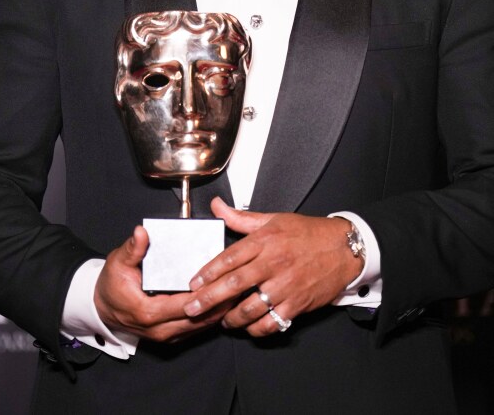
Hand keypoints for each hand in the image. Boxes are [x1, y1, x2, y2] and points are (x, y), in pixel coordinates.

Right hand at [94, 225, 231, 342]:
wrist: (102, 307)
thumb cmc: (111, 286)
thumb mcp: (118, 262)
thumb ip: (133, 248)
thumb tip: (142, 233)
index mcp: (149, 312)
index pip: (185, 305)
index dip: (205, 293)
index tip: (222, 280)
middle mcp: (160, 328)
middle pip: (199, 318)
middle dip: (220, 302)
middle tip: (239, 285)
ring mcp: (166, 335)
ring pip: (201, 326)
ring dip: (219, 310)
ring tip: (237, 292)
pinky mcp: (171, 335)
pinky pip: (196, 328)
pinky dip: (211, 316)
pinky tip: (224, 302)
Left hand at [182, 198, 361, 336]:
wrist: (343, 248)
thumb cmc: (307, 232)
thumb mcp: (274, 219)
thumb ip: (241, 218)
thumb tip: (216, 206)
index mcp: (265, 240)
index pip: (230, 257)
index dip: (208, 272)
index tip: (193, 283)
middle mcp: (273, 263)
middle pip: (234, 284)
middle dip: (209, 299)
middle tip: (192, 308)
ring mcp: (286, 286)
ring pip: (251, 308)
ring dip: (232, 318)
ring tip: (222, 320)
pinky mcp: (298, 304)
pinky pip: (272, 323)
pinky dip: (257, 329)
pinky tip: (248, 327)